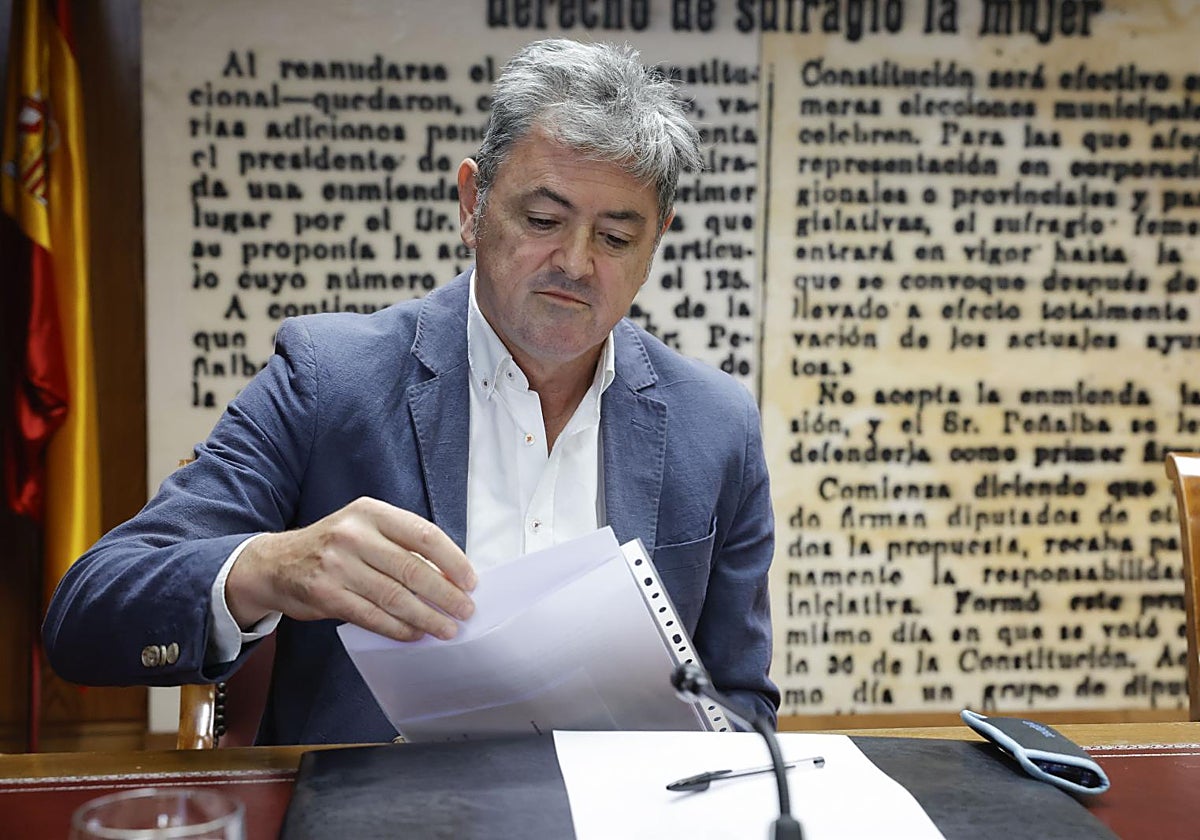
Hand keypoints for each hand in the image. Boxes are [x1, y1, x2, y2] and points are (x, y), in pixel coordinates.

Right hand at [225, 497, 475, 641]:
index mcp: (371, 512)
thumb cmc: (332, 547)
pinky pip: (372, 615)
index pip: (423, 535)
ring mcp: (337, 565)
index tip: (470, 581)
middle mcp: (354, 535)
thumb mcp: (364, 528)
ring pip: (394, 596)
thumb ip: (399, 544)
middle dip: (445, 594)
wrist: (274, 563)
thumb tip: (449, 574)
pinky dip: (398, 628)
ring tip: (447, 629)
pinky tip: (415, 634)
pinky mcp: (326, 594)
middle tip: (465, 611)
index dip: (452, 560)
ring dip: (426, 616)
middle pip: (412, 569)